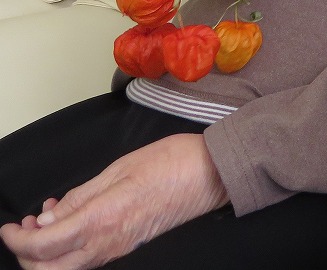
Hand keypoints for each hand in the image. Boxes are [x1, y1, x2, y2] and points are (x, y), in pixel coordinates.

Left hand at [0, 134, 228, 269]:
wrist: (211, 174)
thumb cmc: (170, 162)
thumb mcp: (119, 168)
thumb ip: (80, 196)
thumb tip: (47, 218)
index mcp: (101, 219)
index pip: (43, 246)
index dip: (18, 239)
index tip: (10, 225)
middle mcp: (106, 243)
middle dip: (26, 255)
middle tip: (22, 228)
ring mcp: (118, 248)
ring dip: (45, 255)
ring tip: (43, 225)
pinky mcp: (127, 246)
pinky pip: (86, 259)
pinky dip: (66, 249)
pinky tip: (70, 222)